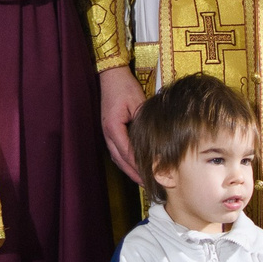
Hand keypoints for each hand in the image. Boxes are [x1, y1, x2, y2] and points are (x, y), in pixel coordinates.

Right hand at [99, 65, 145, 181]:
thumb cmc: (124, 86)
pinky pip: (117, 151)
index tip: (152, 176)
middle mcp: (107, 133)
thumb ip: (143, 122)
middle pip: (120, 160)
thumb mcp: (138, 102)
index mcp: (113, 127)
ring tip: (143, 181)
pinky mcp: (109, 130)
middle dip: (134, 174)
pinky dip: (125, 161)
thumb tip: (156, 140)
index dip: (140, 167)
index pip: (128, 153)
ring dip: (129, 170)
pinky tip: (134, 166)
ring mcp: (106, 133)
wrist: (111, 75)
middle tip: (148, 186)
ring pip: (117, 158)